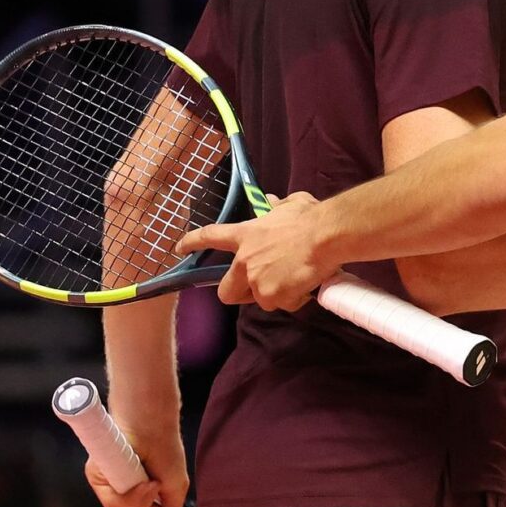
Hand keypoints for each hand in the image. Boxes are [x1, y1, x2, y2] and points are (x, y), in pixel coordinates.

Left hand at [84, 417, 187, 506]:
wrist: (154, 425)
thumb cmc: (164, 448)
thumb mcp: (175, 488)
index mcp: (133, 499)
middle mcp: (117, 495)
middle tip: (155, 494)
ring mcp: (106, 488)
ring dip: (142, 505)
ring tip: (151, 483)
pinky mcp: (97, 479)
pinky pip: (114, 505)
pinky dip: (134, 496)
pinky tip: (143, 479)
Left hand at [175, 191, 335, 310]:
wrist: (326, 235)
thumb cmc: (310, 218)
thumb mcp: (290, 205)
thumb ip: (276, 206)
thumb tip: (270, 202)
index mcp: (246, 235)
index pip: (211, 236)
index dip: (192, 242)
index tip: (179, 248)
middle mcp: (245, 261)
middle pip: (226, 291)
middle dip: (239, 293)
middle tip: (259, 288)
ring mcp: (257, 281)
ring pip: (260, 300)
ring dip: (276, 294)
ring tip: (295, 280)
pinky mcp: (272, 297)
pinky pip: (283, 305)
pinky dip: (294, 300)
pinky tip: (305, 285)